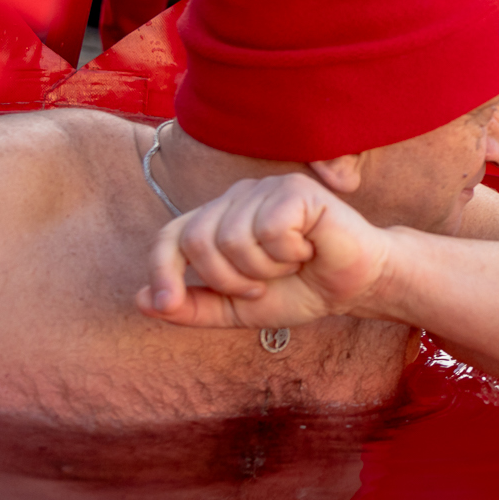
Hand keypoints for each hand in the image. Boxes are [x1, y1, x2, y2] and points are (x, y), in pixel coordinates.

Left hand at [136, 173, 395, 329]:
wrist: (356, 287)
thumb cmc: (301, 291)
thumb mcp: (236, 310)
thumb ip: (192, 308)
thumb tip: (142, 301)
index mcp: (218, 220)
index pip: (169, 237)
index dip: (161, 271)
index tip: (168, 304)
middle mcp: (237, 197)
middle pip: (197, 240)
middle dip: (227, 279)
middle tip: (261, 285)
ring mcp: (265, 189)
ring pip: (232, 238)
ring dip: (263, 269)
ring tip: (289, 266)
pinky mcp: (295, 190)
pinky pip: (268, 229)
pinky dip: (287, 253)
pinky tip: (307, 249)